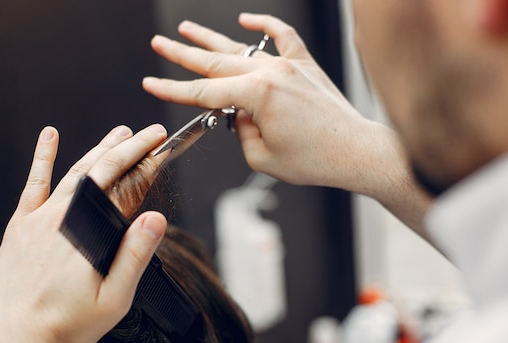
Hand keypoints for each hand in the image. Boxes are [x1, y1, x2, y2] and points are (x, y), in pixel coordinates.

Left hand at [0, 124, 168, 342]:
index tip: (162, 147)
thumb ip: (135, 256)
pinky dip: (44, 157)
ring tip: (120, 134)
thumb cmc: (64, 325)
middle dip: (130, 147)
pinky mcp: (21, 225)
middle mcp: (66, 217)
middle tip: (150, 133)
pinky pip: (35, 183)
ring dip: (99, 149)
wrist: (14, 340)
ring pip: (76, 172)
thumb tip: (156, 220)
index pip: (127, 187)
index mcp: (92, 233)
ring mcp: (41, 218)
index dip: (148, 163)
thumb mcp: (114, 299)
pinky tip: (50, 137)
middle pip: (104, 171)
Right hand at [143, 13, 370, 189]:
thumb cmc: (315, 159)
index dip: (173, 90)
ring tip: (187, 30)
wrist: (356, 152)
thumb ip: (241, 132)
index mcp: (257, 94)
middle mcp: (271, 72)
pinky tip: (247, 19)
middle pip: (215, 62)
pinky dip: (265, 26)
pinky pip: (283, 36)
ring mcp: (289, 65)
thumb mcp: (261, 157)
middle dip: (182, 55)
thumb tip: (240, 114)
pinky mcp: (305, 65)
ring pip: (241, 47)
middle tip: (159, 45)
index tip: (152, 84)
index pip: (204, 92)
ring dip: (211, 39)